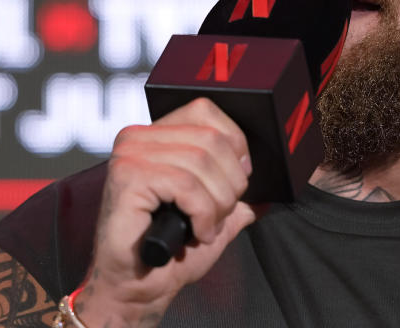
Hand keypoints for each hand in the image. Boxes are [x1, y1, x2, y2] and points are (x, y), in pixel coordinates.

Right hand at [74, 97, 254, 326]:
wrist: (136, 288)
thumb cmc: (169, 251)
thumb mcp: (214, 214)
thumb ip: (237, 194)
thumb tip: (271, 186)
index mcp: (155, 136)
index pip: (205, 110)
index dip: (233, 142)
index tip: (239, 176)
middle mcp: (138, 138)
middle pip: (210, 139)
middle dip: (230, 182)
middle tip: (223, 212)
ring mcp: (130, 155)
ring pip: (202, 163)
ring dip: (217, 203)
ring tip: (208, 226)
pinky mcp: (128, 177)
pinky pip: (186, 185)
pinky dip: (203, 213)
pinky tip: (197, 232)